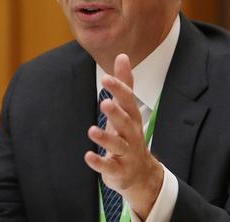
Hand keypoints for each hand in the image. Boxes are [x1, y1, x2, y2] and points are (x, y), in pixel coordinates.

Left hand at [84, 53, 163, 219]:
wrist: (141, 173)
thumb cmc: (129, 135)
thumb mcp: (128, 110)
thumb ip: (124, 84)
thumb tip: (122, 56)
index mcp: (133, 118)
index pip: (128, 101)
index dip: (119, 90)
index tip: (106, 78)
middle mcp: (132, 135)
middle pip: (126, 122)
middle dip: (116, 113)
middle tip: (104, 103)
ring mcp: (126, 153)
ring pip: (117, 144)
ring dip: (105, 138)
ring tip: (92, 131)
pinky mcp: (118, 170)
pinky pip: (109, 166)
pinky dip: (99, 162)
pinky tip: (88, 156)